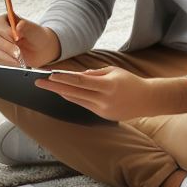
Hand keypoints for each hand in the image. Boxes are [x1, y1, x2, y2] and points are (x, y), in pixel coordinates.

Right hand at [0, 14, 61, 67]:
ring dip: (7, 56)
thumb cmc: (36, 36)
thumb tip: (18, 26)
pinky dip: (7, 62)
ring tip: (20, 58)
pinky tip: (17, 61)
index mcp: (4, 20)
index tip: (17, 38)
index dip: (6, 32)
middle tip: (18, 52)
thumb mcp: (34, 29)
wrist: (40, 49)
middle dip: (7, 47)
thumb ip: (26, 26)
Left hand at [35, 67, 186, 120]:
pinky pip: (83, 105)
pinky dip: (73, 98)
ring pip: (76, 100)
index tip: (49, 75)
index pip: (80, 82)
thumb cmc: (130, 81)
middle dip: (54, 87)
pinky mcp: (103, 116)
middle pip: (73, 93)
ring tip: (47, 85)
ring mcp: (102, 110)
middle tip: (38, 82)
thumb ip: (94, 74)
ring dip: (61, 92)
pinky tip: (63, 93)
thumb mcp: (113, 71)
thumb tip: (76, 76)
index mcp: (107, 86)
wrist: (147, 100)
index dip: (63, 79)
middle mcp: (103, 100)